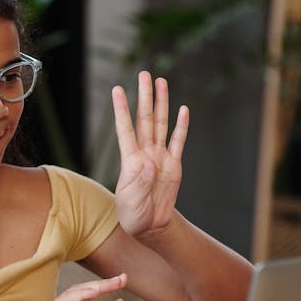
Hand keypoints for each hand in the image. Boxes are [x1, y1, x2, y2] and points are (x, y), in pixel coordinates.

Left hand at [113, 73, 187, 238]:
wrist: (150, 225)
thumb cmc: (134, 214)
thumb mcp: (132, 202)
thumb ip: (141, 182)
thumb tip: (150, 163)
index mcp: (130, 160)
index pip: (125, 129)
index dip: (121, 110)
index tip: (117, 90)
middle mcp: (145, 153)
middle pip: (145, 119)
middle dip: (145, 96)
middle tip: (144, 74)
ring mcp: (160, 157)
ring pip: (161, 123)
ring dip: (161, 103)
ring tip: (161, 82)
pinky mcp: (174, 165)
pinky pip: (178, 142)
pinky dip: (181, 126)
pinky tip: (183, 110)